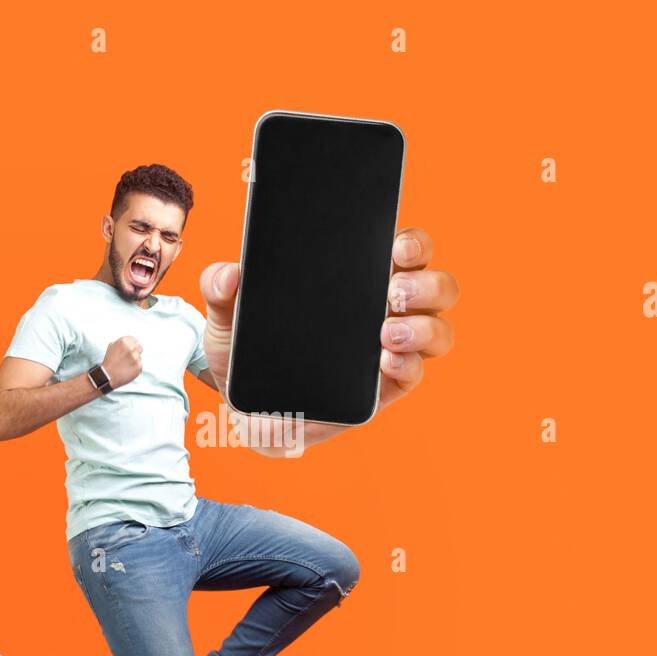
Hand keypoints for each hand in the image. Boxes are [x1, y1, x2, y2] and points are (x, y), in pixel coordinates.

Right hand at [102, 335, 142, 387]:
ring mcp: (136, 358)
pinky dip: (135, 368)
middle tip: (128, 358)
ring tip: (125, 365)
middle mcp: (131, 348)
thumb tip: (129, 342)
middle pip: (139, 348)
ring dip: (134, 360)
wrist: (107, 376)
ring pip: (139, 357)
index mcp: (124, 341)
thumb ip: (122, 343)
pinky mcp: (139, 366)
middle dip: (135, 352)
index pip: (134, 340)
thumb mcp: (111, 347)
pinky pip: (139, 365)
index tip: (129, 350)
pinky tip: (127, 370)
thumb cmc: (109, 362)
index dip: (132, 345)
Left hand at [198, 227, 457, 438]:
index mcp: (359, 278)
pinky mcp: (385, 388)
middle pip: (437, 286)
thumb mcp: (225, 317)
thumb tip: (230, 273)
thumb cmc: (248, 354)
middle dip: (426, 284)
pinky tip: (386, 361)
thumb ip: (218, 288)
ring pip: (437, 331)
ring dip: (423, 328)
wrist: (248, 411)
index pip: (405, 250)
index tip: (395, 247)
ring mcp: (391, 350)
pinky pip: (414, 374)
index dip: (414, 244)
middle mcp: (386, 310)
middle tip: (392, 293)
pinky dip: (408, 366)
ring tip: (386, 334)